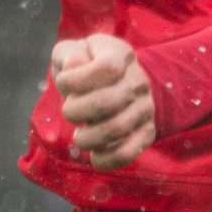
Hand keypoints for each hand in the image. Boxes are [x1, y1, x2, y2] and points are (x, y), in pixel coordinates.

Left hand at [51, 34, 155, 168]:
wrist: (118, 83)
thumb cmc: (87, 67)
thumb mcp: (73, 51)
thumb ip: (68, 54)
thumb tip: (73, 67)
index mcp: (121, 54)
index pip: (107, 67)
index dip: (78, 79)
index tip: (64, 82)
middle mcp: (138, 80)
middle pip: (108, 101)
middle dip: (76, 111)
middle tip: (68, 111)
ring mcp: (145, 107)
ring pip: (117, 128)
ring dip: (88, 137)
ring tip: (79, 135)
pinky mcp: (147, 131)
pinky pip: (129, 152)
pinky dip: (107, 159)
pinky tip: (95, 156)